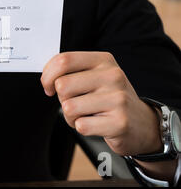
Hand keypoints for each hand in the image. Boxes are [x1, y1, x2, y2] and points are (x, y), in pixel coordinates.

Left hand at [41, 52, 161, 155]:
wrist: (142, 124)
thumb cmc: (109, 98)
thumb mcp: (94, 76)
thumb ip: (70, 71)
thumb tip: (46, 78)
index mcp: (103, 60)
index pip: (64, 60)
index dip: (47, 76)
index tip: (48, 86)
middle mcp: (113, 76)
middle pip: (62, 85)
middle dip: (61, 99)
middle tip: (75, 103)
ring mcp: (118, 98)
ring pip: (69, 107)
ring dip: (71, 116)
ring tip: (87, 115)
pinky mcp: (119, 122)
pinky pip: (81, 125)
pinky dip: (82, 128)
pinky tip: (96, 125)